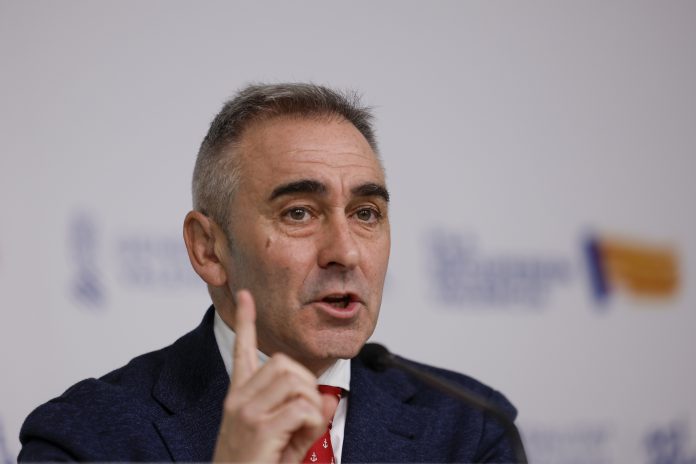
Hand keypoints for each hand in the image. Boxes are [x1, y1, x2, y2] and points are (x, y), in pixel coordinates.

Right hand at [212, 290, 338, 462]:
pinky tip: (302, 438)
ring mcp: (247, 413)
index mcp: (240, 397)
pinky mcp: (259, 429)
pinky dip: (313, 422)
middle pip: (284, 363)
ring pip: (295, 380)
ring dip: (311, 403)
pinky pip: (302, 407)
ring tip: (303, 428)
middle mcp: (239, 399)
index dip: (246, 322)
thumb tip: (328, 396)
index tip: (245, 296)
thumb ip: (307, 415)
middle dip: (307, 383)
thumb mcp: (286, 439)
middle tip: (306, 414)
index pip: (243, 351)